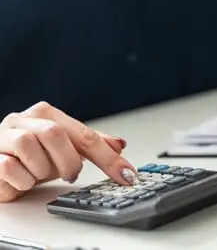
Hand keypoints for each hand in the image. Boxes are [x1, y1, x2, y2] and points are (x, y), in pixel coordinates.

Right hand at [0, 101, 135, 201]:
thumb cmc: (30, 157)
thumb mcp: (63, 149)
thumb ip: (90, 145)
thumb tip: (120, 144)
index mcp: (47, 114)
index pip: (85, 134)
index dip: (108, 157)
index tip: (126, 174)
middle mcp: (24, 119)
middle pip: (56, 135)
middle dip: (68, 162)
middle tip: (69, 173)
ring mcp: (3, 135)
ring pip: (31, 150)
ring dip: (42, 171)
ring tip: (39, 174)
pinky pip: (11, 168)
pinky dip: (23, 180)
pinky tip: (22, 180)